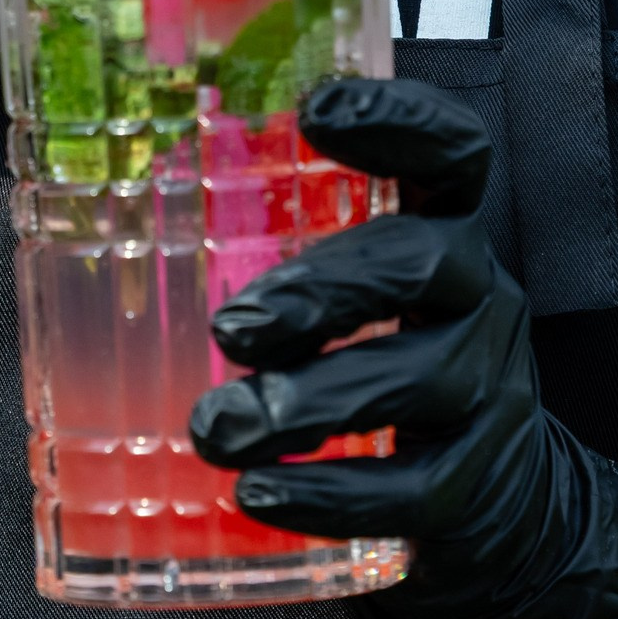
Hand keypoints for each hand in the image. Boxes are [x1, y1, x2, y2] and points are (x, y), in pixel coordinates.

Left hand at [189, 78, 617, 618]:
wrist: (499, 510)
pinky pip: (413, 489)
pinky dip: (331, 494)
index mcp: (445, 230)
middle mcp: (481, 296)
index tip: (316, 107)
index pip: (453, 153)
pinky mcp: (480, 484)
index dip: (400, 117)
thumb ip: (279, 256)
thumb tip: (118, 221)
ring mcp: (490, 391)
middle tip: (232, 327)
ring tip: (217, 428)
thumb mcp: (358, 298)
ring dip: (309, 403)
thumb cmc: (385, 370)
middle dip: (324, 288)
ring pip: (419, 380)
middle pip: (426, 262)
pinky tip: (259, 495)